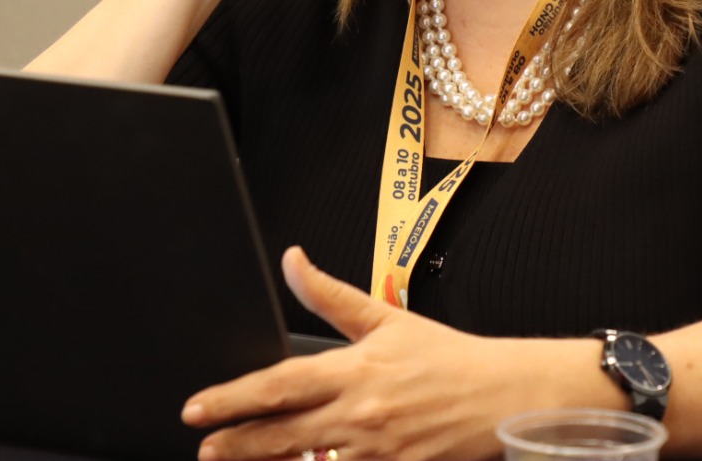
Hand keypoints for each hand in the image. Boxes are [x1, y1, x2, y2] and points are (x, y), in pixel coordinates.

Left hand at [182, 248, 573, 460]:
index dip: (233, 397)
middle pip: (282, 433)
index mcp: (355, 369)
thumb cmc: (446, 358)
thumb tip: (292, 260)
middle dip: (236, 442)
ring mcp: (378, 451)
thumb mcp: (386, 318)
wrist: (504, 394)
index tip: (198, 407)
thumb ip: (330, 295)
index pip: (279, 385)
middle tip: (203, 445)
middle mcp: (361, 413)